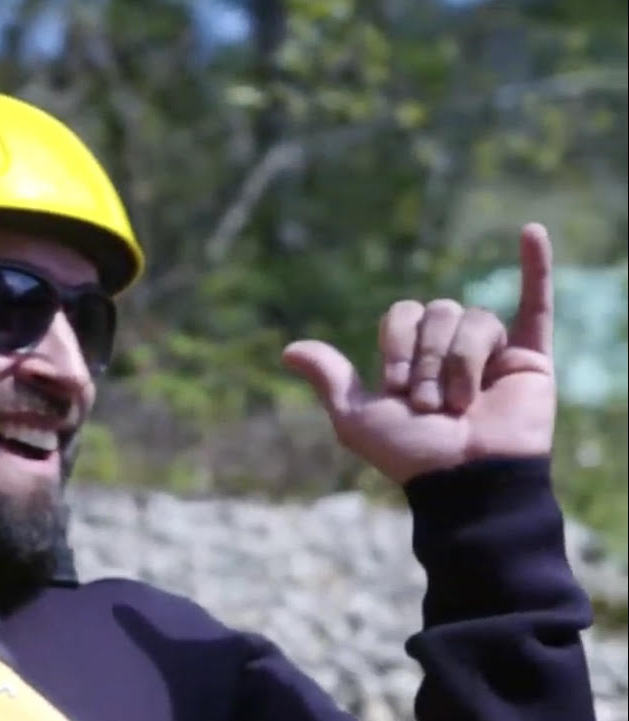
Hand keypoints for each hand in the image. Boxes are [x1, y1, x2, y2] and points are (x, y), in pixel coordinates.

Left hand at [281, 223, 555, 483]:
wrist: (465, 480)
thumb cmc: (411, 455)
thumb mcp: (357, 417)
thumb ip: (331, 379)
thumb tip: (288, 350)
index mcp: (412, 356)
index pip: (402, 313)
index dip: (396, 345)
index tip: (396, 388)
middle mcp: (451, 348)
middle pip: (439, 311)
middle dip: (428, 358)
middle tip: (431, 404)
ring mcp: (492, 351)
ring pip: (475, 318)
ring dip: (460, 361)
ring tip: (461, 403)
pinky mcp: (530, 358)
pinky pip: (537, 304)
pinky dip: (538, 266)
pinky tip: (532, 231)